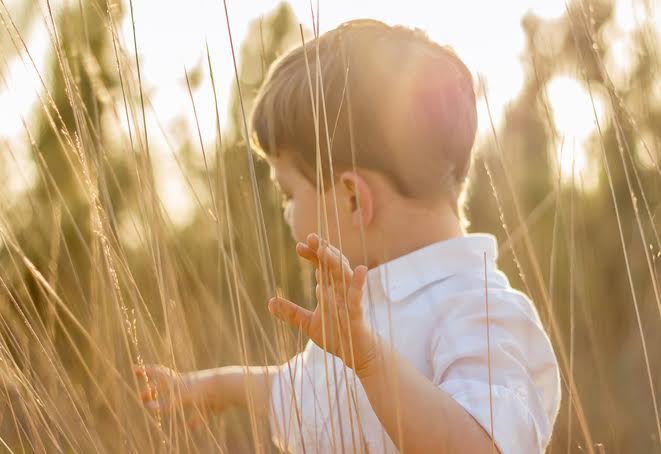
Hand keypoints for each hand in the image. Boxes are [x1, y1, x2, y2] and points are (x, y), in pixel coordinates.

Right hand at [134, 364, 223, 428]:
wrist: (227, 386)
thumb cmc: (202, 389)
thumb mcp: (181, 397)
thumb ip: (166, 403)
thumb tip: (150, 408)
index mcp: (176, 381)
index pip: (156, 374)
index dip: (145, 371)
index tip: (134, 368)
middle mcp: (186, 385)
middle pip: (166, 388)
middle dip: (153, 392)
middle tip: (142, 397)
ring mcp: (197, 393)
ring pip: (182, 400)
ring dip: (173, 405)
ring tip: (166, 414)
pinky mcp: (208, 402)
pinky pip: (199, 412)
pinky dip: (194, 419)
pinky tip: (191, 426)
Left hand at [268, 233, 376, 375]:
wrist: (357, 355)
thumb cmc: (336, 335)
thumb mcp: (308, 324)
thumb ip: (291, 313)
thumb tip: (270, 302)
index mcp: (330, 290)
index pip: (321, 266)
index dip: (312, 255)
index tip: (299, 245)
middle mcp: (340, 291)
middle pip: (333, 265)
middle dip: (323, 251)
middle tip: (311, 237)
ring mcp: (349, 301)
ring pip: (344, 277)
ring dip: (335, 263)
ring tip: (325, 250)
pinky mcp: (357, 314)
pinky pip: (358, 298)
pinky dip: (358, 284)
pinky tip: (361, 270)